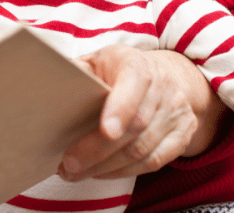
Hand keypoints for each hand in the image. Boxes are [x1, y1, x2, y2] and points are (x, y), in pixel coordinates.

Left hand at [58, 44, 221, 180]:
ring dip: (107, 166)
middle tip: (69, 164)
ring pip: (143, 149)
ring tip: (77, 172)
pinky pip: (154, 162)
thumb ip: (78, 71)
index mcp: (136, 64)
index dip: (121, 107)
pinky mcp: (182, 135)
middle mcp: (162, 87)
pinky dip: (125, 172)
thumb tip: (50, 83)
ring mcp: (176, 112)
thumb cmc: (120, 70)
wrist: (168, 75)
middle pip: (135, 126)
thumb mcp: (99, 60)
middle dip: (99, 149)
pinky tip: (101, 172)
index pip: (134, 82)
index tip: (106, 130)